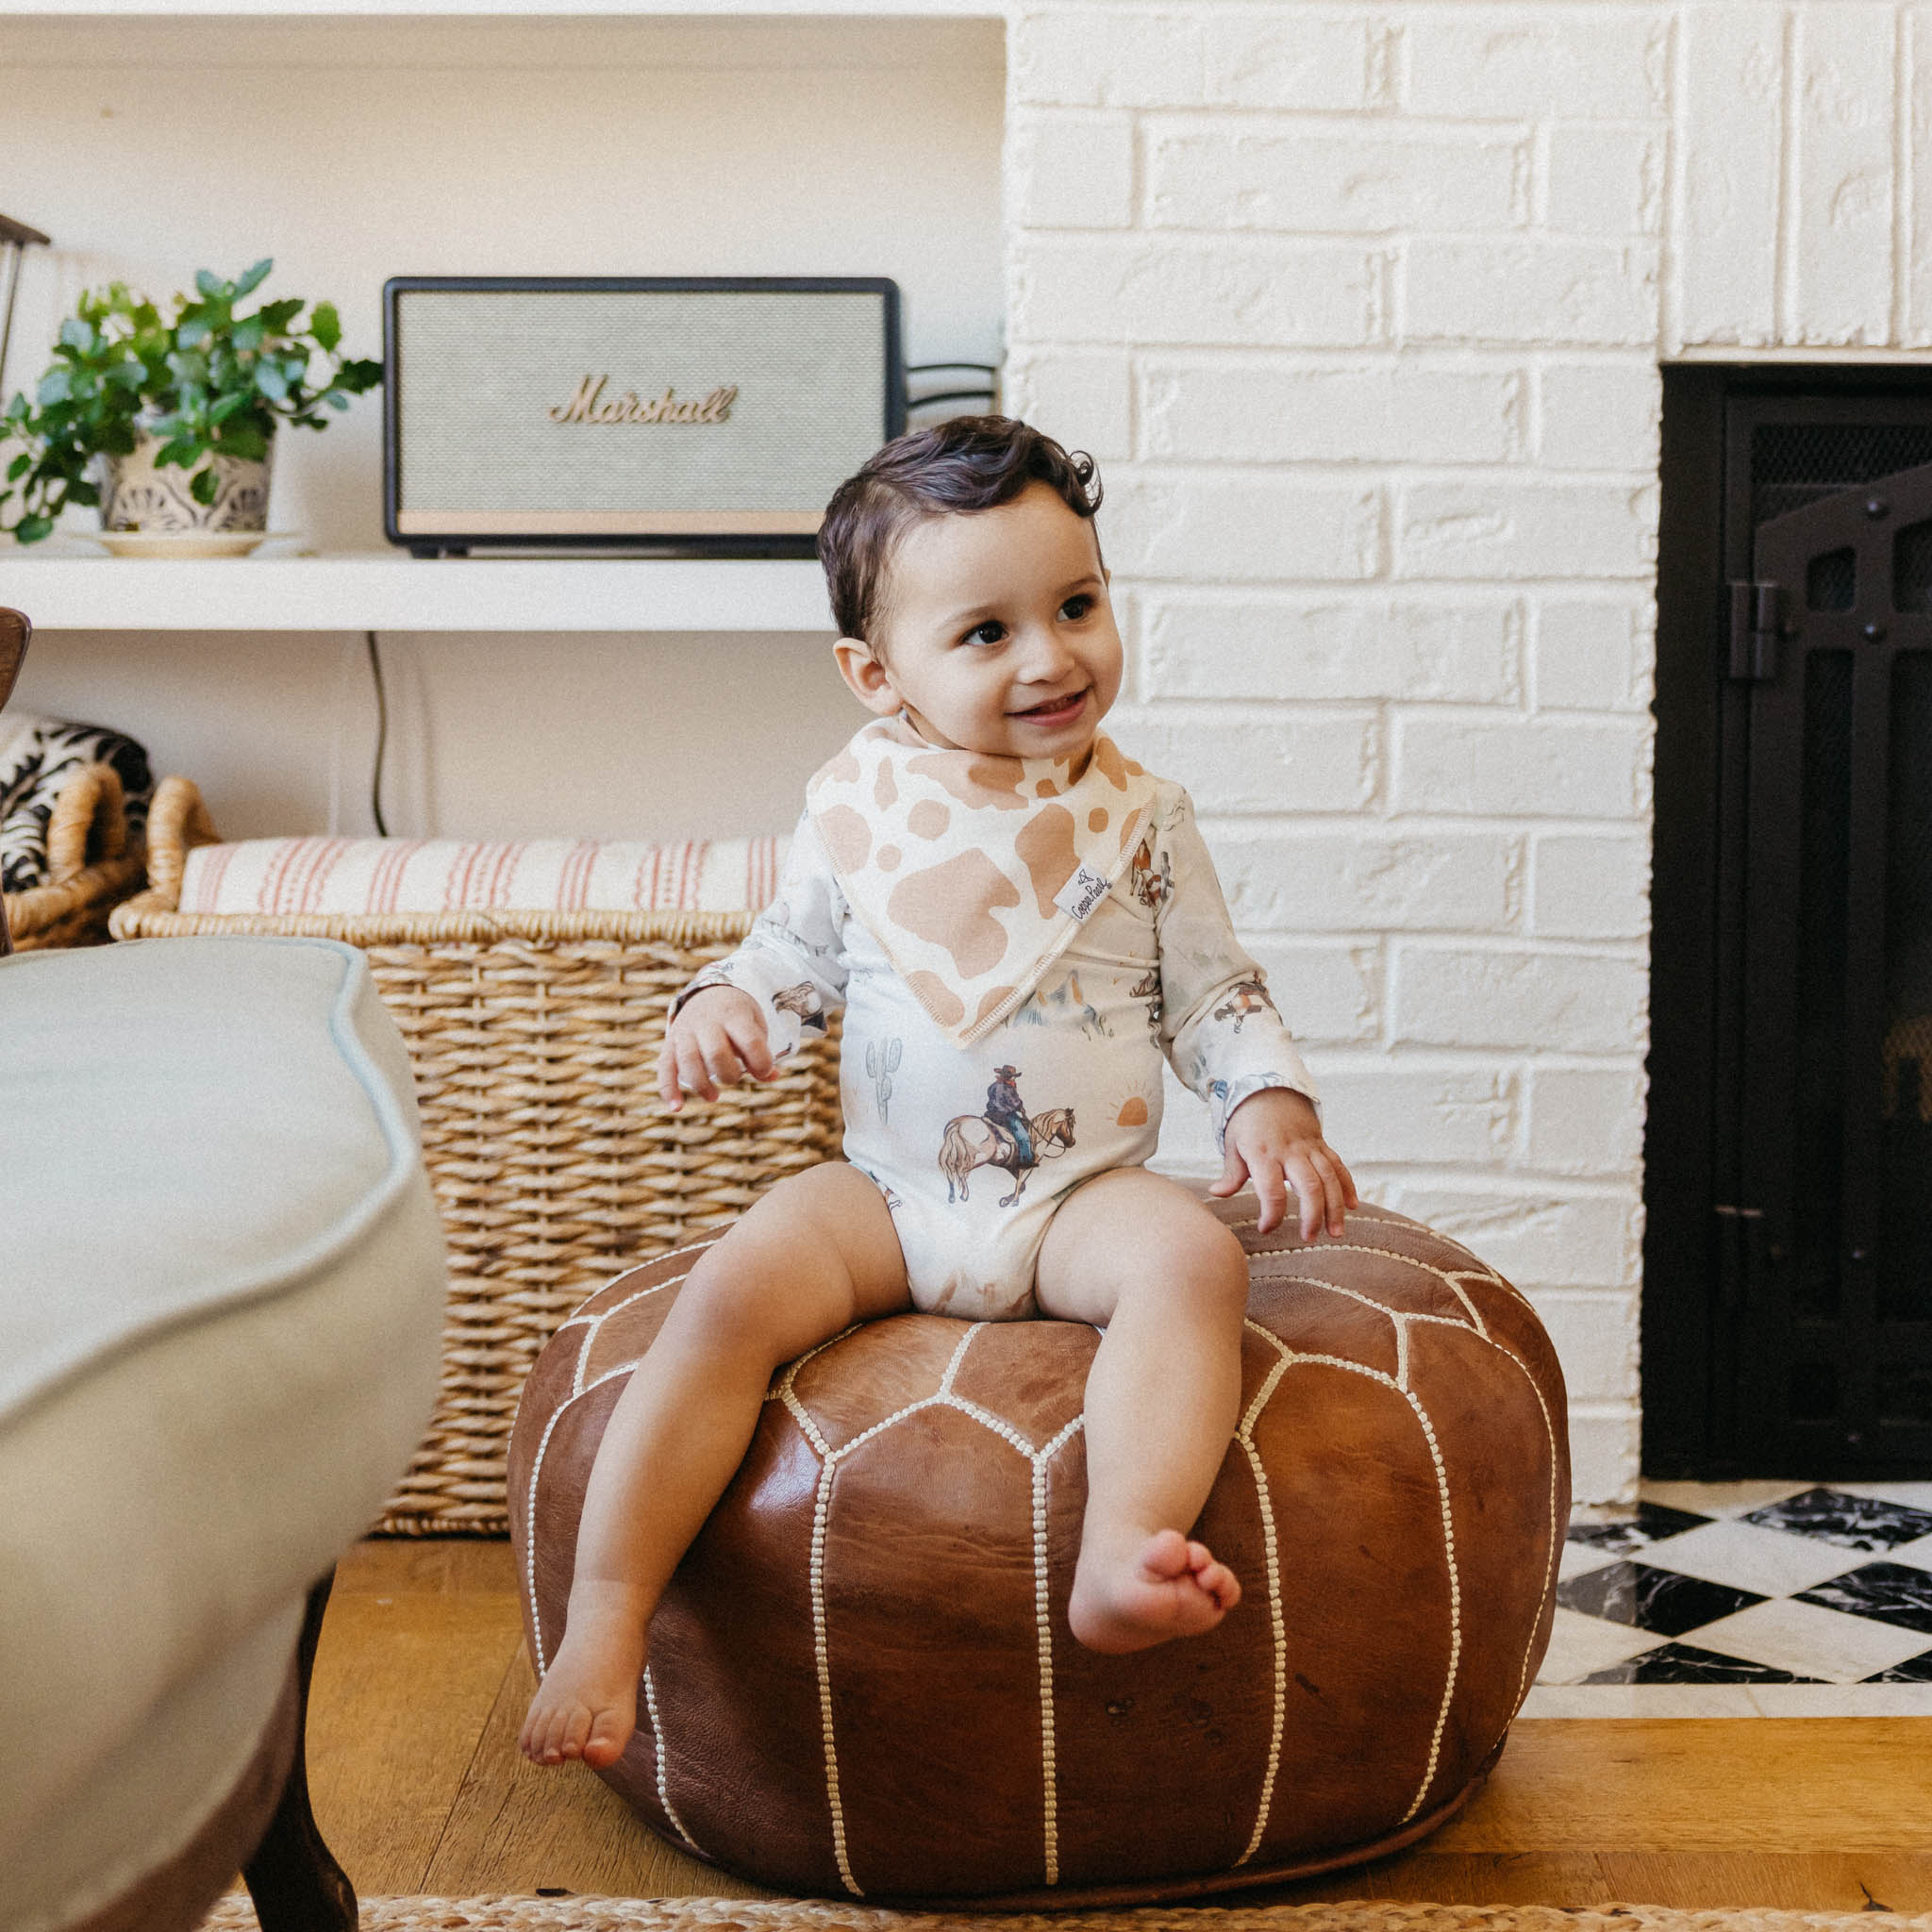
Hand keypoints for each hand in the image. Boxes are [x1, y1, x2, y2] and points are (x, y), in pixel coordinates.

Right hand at [657, 984, 773, 1110]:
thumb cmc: (738, 1017)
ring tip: (714, 1097)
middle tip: (733, 1079)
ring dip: (701, 1085)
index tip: (765, 1071)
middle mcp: (707, 1021)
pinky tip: (677, 1108)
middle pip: (715, 1053)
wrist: (710, 992)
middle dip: (729, 1074)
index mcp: (734, 1014)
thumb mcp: (755, 1025)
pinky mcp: (670, 1043)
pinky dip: (668, 1089)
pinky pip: (665, 1067)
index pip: (750, 1041)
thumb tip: (771, 1076)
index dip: (761, 1062)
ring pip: (687, 1060)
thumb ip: (761, 1051)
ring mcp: (685, 1031)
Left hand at [1210, 1088, 1357, 1240]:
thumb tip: (1217, 1193)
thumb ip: (1231, 1173)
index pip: (1271, 1190)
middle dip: (1312, 1215)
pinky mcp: (1321, 1145)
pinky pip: (1338, 1166)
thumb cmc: (1246, 1122)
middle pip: (1309, 1185)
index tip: (1266, 1229)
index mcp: (1263, 1153)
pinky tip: (1352, 1207)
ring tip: (1335, 1233)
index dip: (1271, 1214)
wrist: (1270, 1089)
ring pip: (1329, 1178)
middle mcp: (1290, 1151)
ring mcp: (1309, 1147)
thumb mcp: (1233, 1143)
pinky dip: (1347, 1186)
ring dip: (1335, 1207)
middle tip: (1308, 1238)